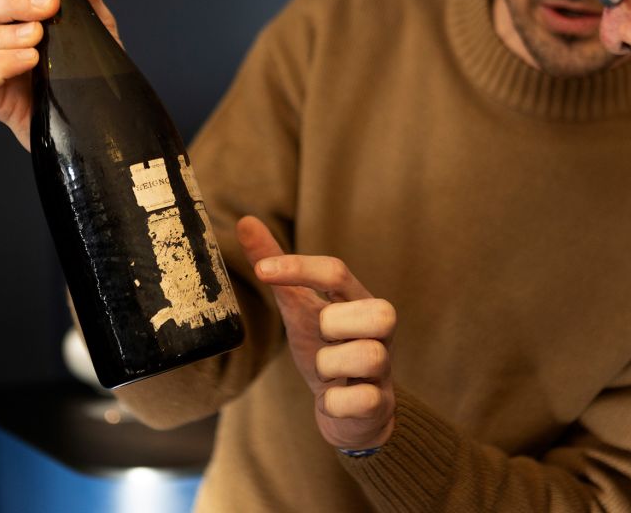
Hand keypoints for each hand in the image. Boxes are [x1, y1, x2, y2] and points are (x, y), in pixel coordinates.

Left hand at [236, 216, 395, 451]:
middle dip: (336, 323)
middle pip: (379, 310)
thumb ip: (276, 269)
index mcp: (357, 300)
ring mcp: (384, 365)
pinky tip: (332, 399)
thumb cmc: (325, 348)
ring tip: (327, 372)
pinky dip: (336, 402)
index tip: (261, 272)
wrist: (347, 409)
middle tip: (323, 336)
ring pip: (370, 356)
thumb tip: (246, 221)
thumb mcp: (298, 309)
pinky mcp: (381, 402)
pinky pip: (363, 401)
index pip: (337, 272)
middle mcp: (379, 330)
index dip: (300, 268)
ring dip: (332, 366)